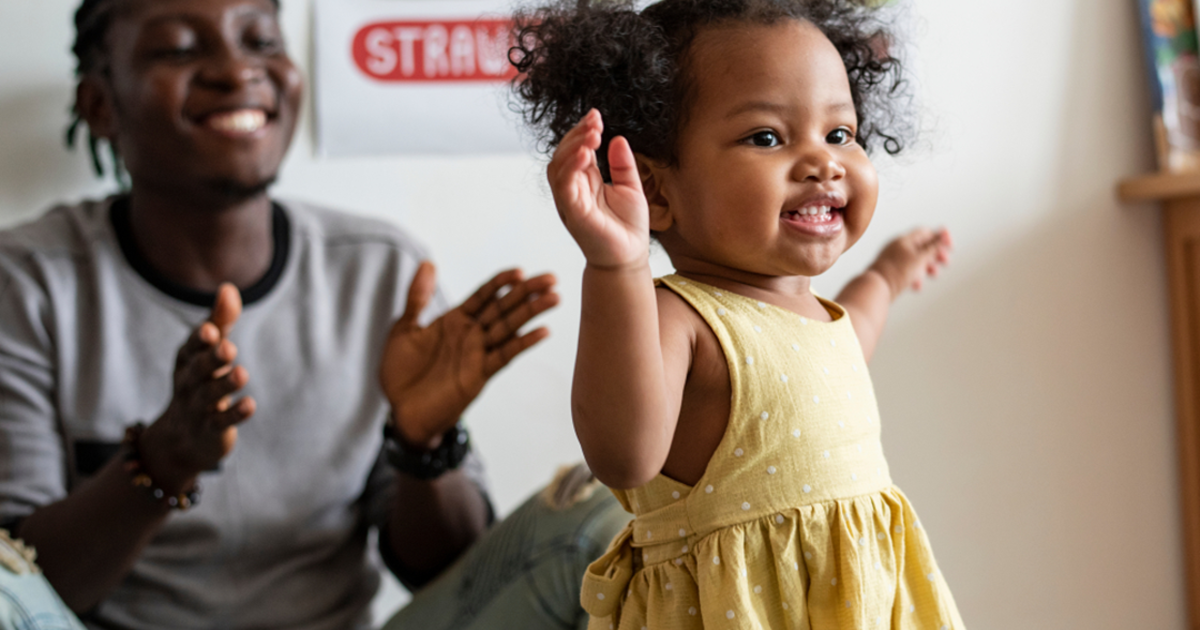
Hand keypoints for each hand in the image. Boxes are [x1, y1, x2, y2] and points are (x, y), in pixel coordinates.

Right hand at [140, 284, 255, 491]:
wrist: (182, 437)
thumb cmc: (200, 380)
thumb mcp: (207, 350)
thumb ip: (220, 321)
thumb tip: (228, 288)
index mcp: (187, 360)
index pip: (191, 347)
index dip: (200, 340)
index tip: (212, 330)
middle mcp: (189, 383)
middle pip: (199, 370)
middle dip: (212, 359)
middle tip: (229, 348)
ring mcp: (198, 408)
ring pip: (210, 396)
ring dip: (225, 385)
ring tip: (242, 374)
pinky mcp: (211, 430)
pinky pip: (221, 422)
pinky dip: (235, 414)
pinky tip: (250, 405)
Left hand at [381, 262, 558, 446]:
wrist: (401, 412)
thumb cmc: (401, 372)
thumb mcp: (404, 328)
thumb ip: (418, 297)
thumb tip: (428, 262)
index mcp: (455, 320)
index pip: (484, 295)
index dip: (501, 282)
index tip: (520, 271)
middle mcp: (471, 334)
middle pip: (503, 307)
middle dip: (527, 292)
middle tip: (551, 278)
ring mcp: (478, 353)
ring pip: (509, 327)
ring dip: (532, 312)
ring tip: (554, 297)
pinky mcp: (480, 374)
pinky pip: (505, 355)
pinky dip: (523, 343)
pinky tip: (542, 331)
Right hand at [548, 109, 650, 269]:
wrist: (630, 257)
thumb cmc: (628, 227)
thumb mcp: (630, 187)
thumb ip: (623, 164)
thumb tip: (617, 138)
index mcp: (585, 182)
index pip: (576, 150)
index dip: (582, 131)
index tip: (596, 115)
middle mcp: (573, 190)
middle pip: (563, 154)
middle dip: (576, 135)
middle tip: (595, 123)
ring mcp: (570, 201)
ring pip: (558, 167)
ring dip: (572, 147)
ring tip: (591, 135)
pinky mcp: (573, 213)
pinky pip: (564, 187)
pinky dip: (571, 168)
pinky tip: (585, 154)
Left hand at [868, 227, 952, 298]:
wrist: (875, 288)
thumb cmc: (896, 272)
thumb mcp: (920, 258)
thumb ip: (933, 245)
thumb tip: (943, 232)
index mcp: (904, 240)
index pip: (926, 232)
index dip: (940, 238)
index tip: (950, 247)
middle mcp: (898, 247)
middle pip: (923, 246)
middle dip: (936, 254)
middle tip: (946, 263)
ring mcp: (894, 260)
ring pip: (917, 260)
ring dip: (928, 267)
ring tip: (934, 275)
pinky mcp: (892, 273)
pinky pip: (908, 272)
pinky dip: (916, 277)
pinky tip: (916, 286)